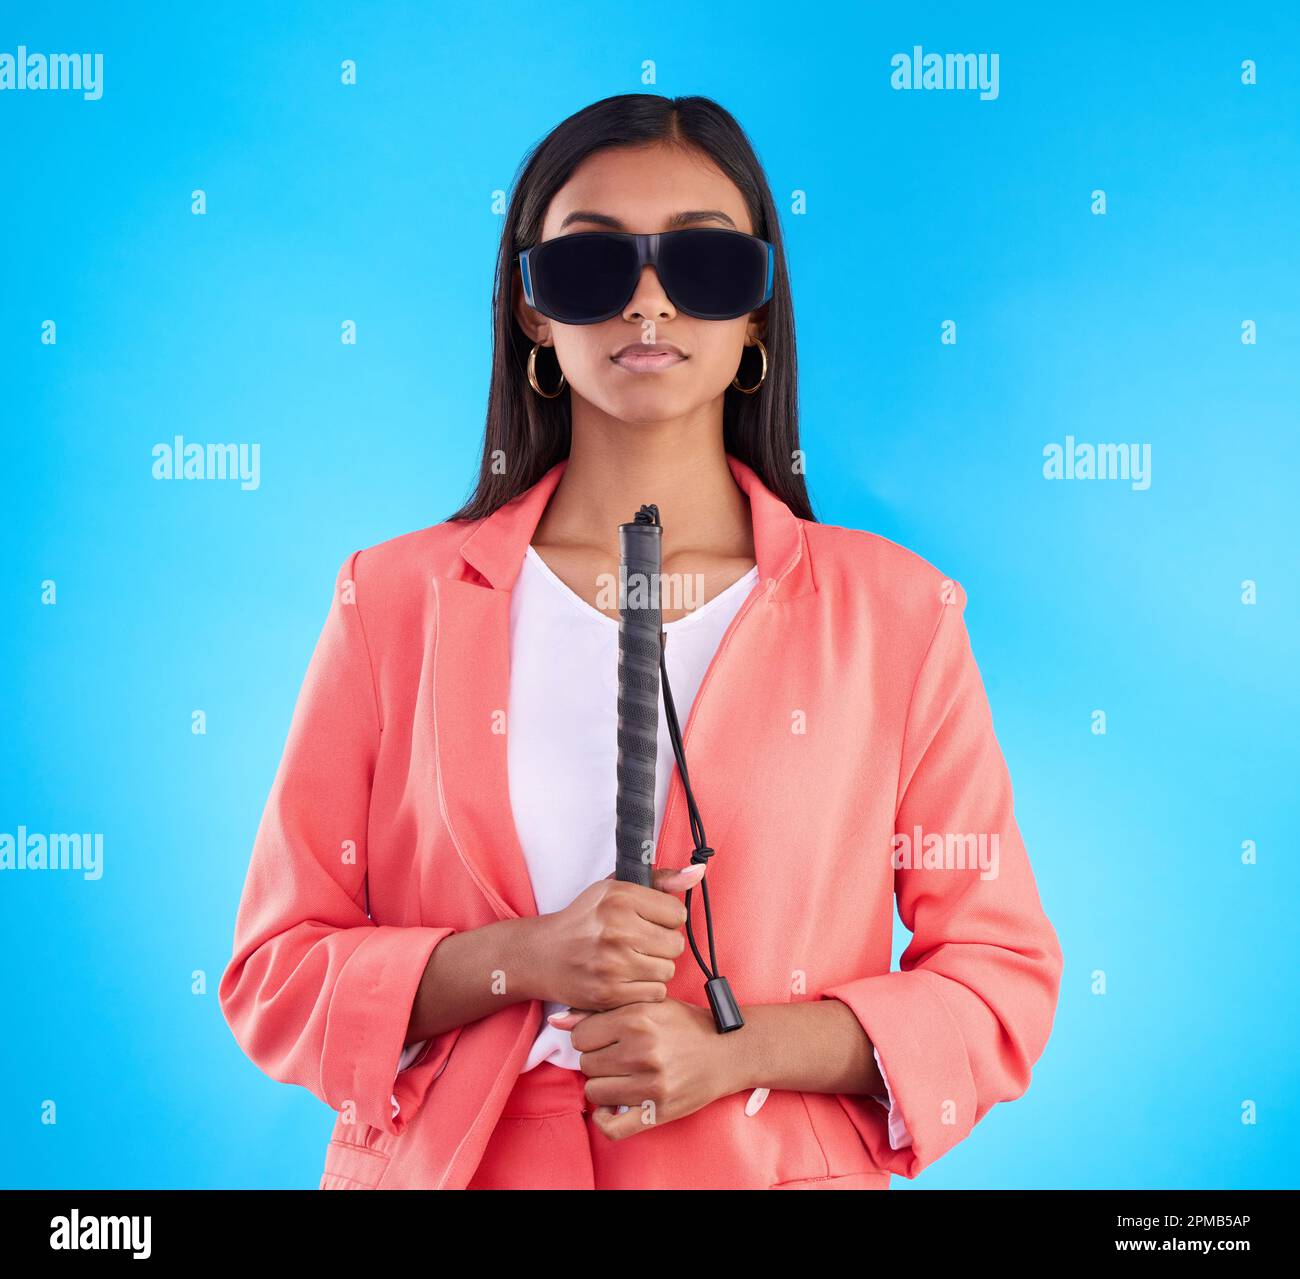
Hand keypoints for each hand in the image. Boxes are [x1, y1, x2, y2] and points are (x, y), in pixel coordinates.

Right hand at [529, 864, 703, 1011]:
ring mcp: (613, 964)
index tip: (648, 921)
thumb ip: (660, 880)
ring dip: (655, 968)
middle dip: (663, 944)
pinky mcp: (609, 994)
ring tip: (633, 960)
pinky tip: (628, 978)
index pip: (677, 914)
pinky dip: (646, 988)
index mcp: (620, 898)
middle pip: (676, 944)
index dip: (666, 919)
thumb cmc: (584, 919)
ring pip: (667, 971)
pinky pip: (655, 993)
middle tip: (640, 943)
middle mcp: (617, 929)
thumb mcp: (615, 888)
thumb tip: (698, 871)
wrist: (542, 955)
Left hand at [549, 998, 741, 1140]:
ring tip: (620, 1076)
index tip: (603, 1038)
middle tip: (616, 1057)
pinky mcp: (657, 1111)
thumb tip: (557, 1022)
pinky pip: (612, 1127)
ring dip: (603, 1085)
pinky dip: (605, 1119)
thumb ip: (601, 1011)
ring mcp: (650, 1084)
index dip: (589, 1036)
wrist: (727, 1051)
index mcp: (637, 1018)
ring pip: (594, 1092)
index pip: (581, 1035)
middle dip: (597, 1060)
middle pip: (586, 1063)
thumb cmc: (685, 1025)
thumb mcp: (648, 1005)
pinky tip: (613, 1105)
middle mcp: (641, 1050)